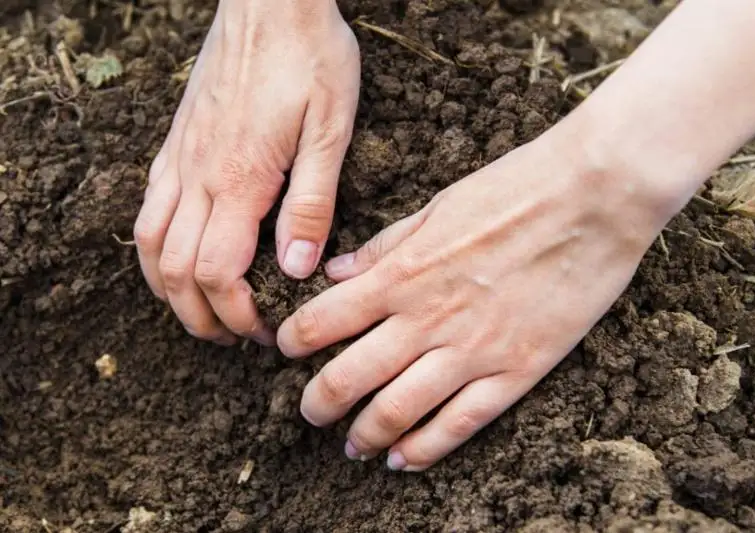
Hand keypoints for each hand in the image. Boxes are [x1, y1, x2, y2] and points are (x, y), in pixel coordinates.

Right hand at [134, 0, 359, 344]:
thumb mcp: (331, 130)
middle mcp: (198, 175)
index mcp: (241, 180)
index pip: (219, 273)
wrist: (269, 1)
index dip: (238, 316)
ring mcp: (179, 159)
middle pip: (177, 272)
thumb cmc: (309, 59)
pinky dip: (155, 249)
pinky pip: (147, 208)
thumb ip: (312, 204)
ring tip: (200, 312)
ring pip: (150, 245)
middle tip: (232, 338)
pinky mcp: (176, 143)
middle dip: (201, 318)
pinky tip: (176, 257)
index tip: (263, 333)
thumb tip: (296, 269)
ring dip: (170, 290)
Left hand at [276, 117, 675, 470]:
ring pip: (397, 411)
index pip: (322, 321)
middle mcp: (426, 319)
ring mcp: (472, 351)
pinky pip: (459, 424)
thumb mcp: (438, 206)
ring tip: (350, 445)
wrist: (595, 197)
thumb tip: (334, 273)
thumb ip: (384, 246)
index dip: (293, 342)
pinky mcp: (516, 371)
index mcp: (402, 273)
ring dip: (363, 434)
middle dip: (317, 402)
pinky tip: (402, 460)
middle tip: (309, 412)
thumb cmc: (516, 189)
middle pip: (348, 377)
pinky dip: (424, 449)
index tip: (286, 351)